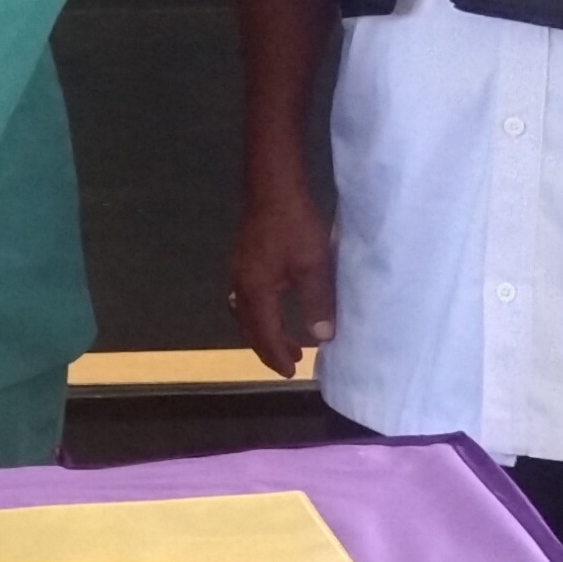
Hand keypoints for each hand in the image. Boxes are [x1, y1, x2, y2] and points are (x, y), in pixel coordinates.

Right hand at [228, 177, 335, 375]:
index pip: (265, 333)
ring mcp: (239, 272)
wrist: (273, 188)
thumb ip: (317, 302)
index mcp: (256, 291)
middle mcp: (241, 286)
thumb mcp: (312, 265)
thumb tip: (323, 336)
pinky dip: (260, 315)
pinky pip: (246, 300)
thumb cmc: (294, 225)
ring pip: (246, 315)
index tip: (292, 373)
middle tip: (290, 363)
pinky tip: (273, 309)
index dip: (278, 355)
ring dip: (264, 332)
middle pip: (250, 328)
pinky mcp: (244, 261)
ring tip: (286, 342)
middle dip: (268, 348)